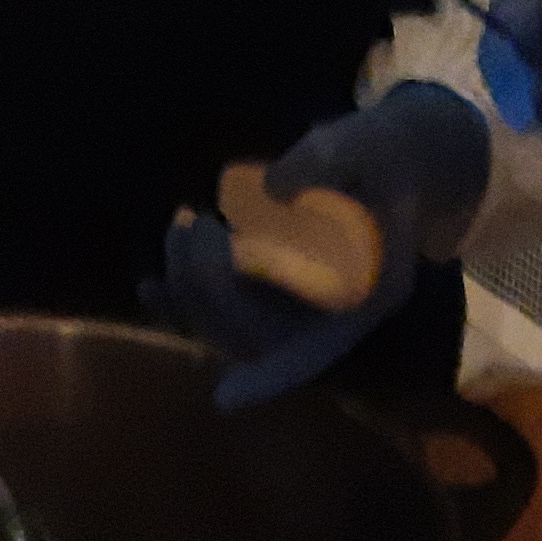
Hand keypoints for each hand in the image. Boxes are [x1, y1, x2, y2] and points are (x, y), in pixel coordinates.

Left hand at [156, 82, 487, 410]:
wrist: (391, 159)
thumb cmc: (383, 151)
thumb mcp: (365, 142)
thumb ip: (323, 161)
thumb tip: (269, 191)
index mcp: (370, 290)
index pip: (324, 344)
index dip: (274, 375)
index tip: (225, 398)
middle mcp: (333, 315)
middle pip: (260, 334)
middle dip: (211, 288)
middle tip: (194, 222)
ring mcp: (302, 311)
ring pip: (234, 330)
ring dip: (193, 292)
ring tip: (180, 228)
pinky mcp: (274, 296)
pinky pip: (223, 315)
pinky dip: (184, 306)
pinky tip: (150, 290)